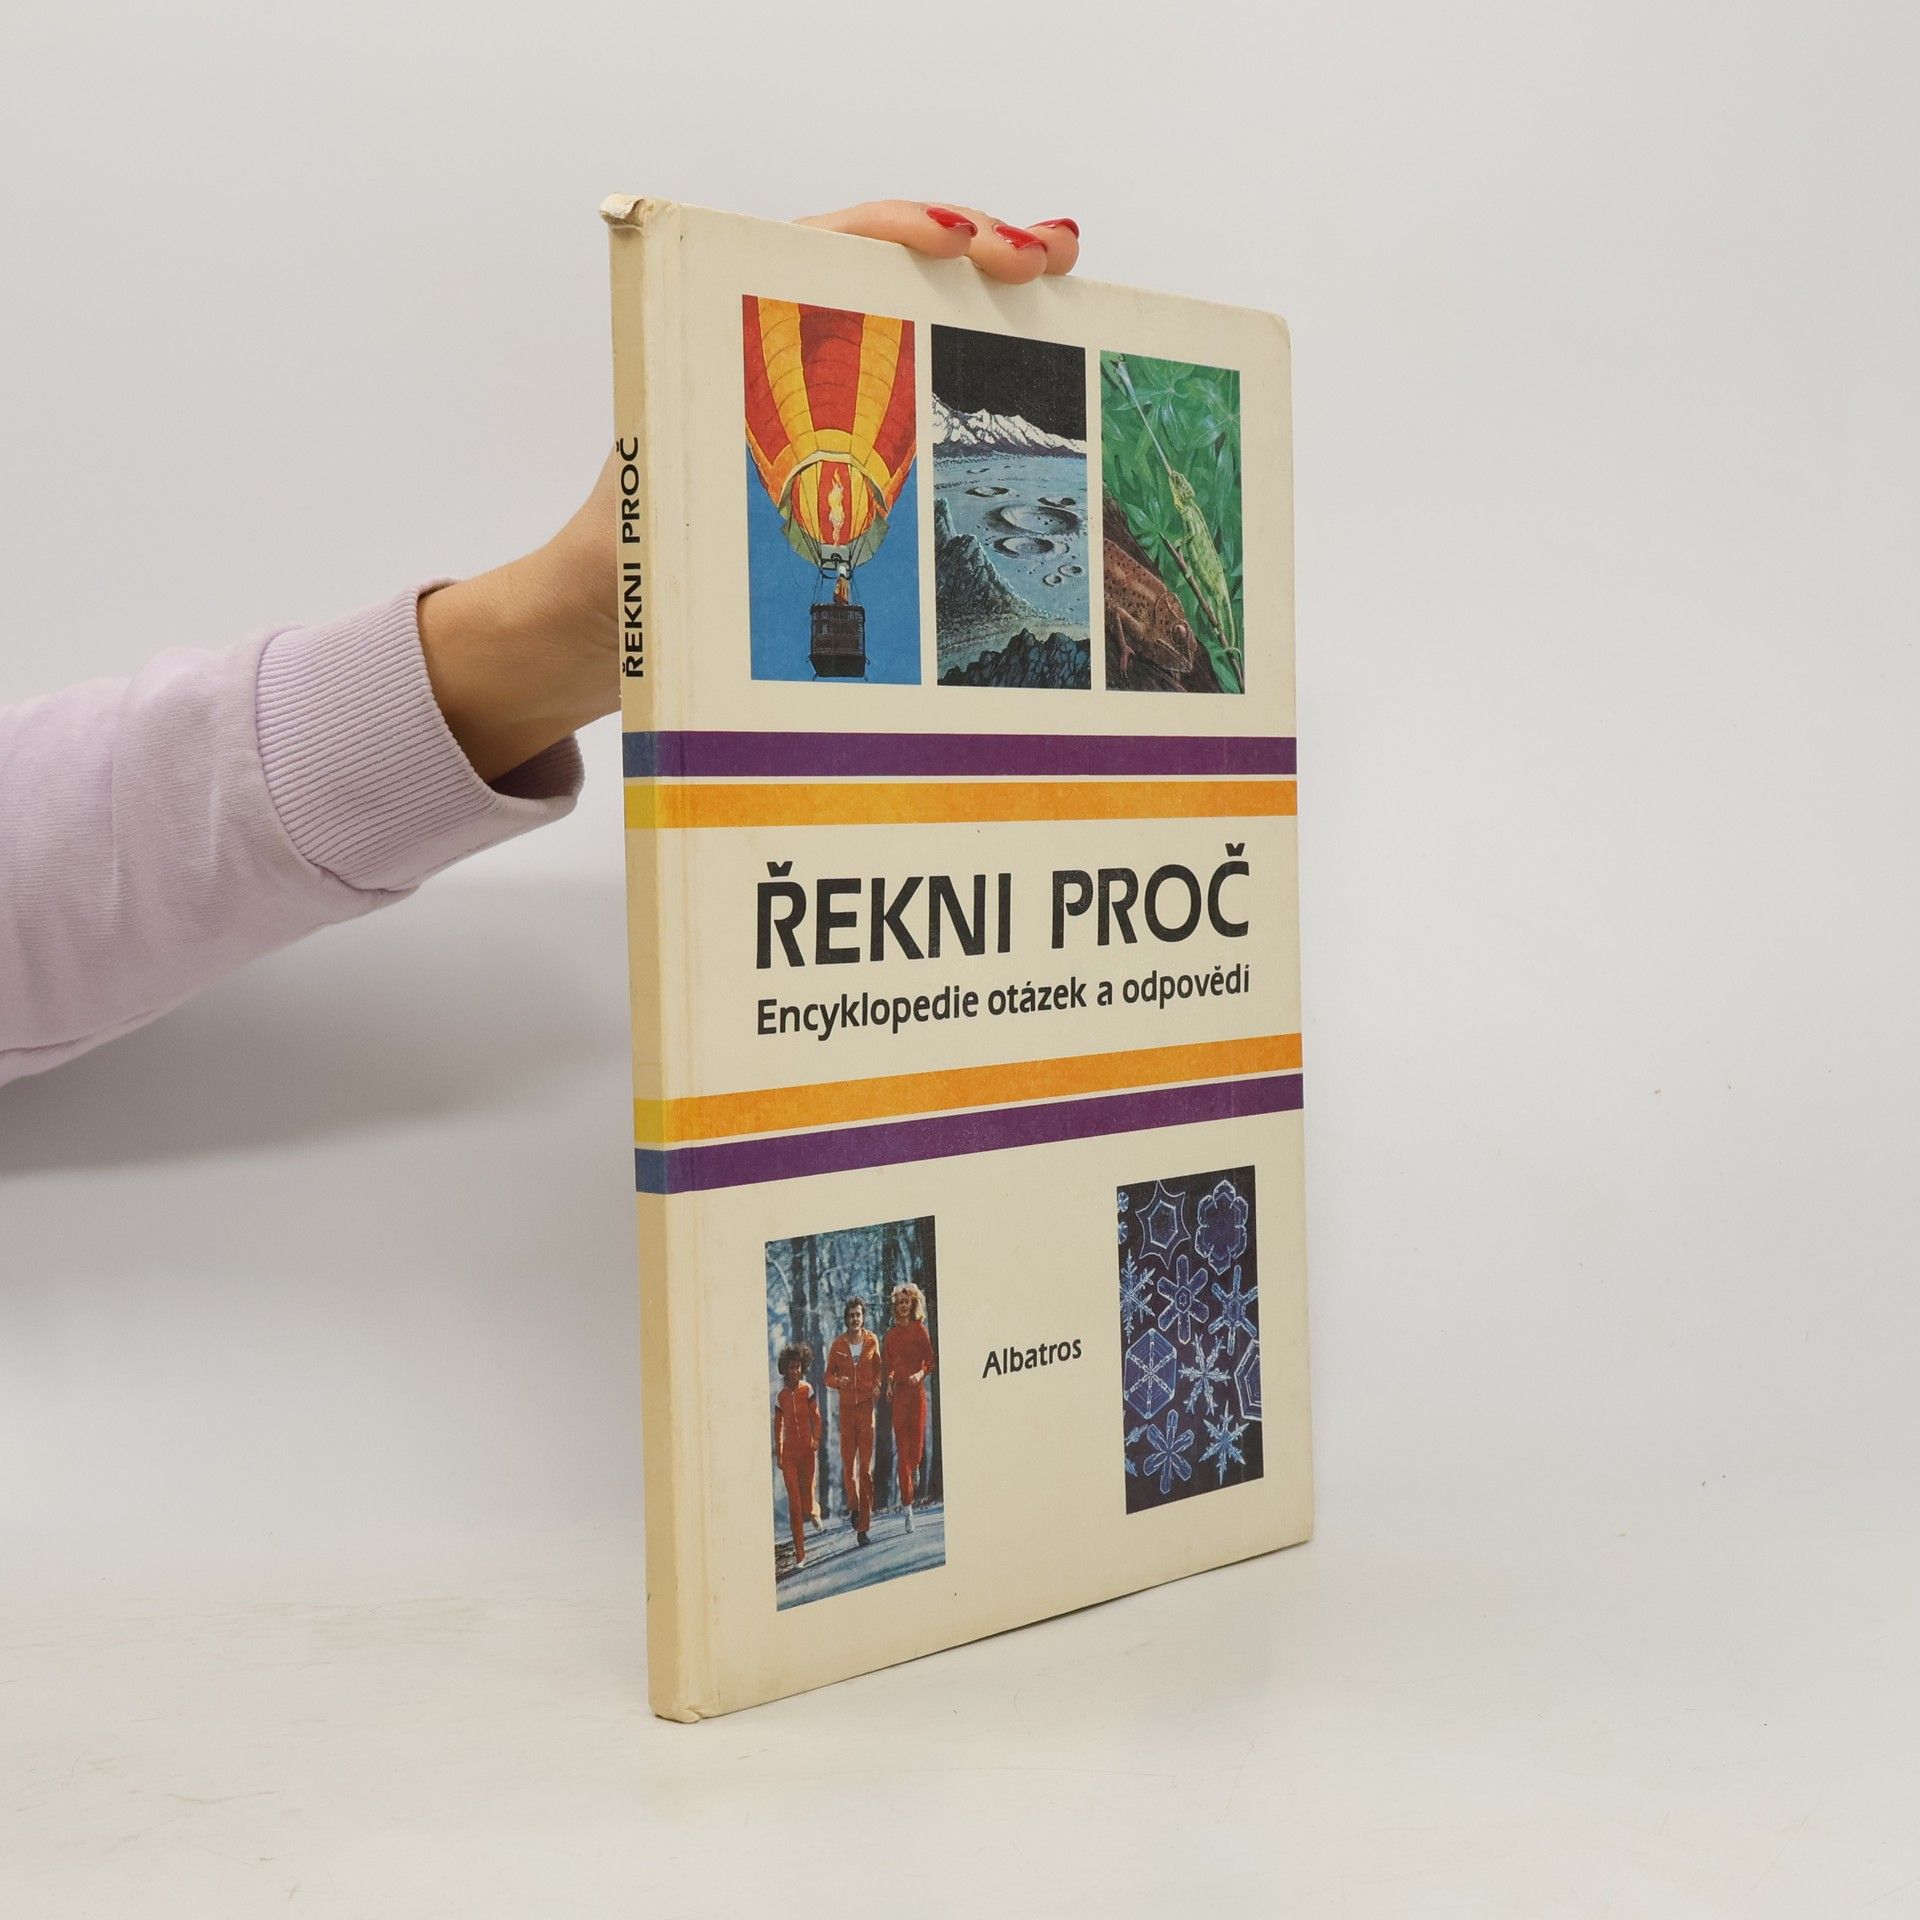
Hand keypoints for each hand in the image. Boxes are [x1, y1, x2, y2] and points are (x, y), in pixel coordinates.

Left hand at [418, 200, 1079, 782]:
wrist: (588, 628)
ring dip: (981, 314)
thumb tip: (798, 509)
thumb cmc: (610, 570)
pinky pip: (906, 400)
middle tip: (1046, 262)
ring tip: (1061, 303)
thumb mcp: (658, 526)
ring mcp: (801, 401)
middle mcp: (764, 356)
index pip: (817, 249)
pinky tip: (1034, 383)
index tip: (963, 243)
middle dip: (968, 250)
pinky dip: (969, 385)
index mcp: (713, 340)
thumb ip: (713, 505)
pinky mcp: (825, 452)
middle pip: (880, 272)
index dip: (897, 233)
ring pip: (904, 329)